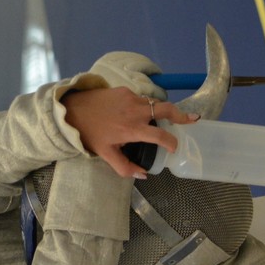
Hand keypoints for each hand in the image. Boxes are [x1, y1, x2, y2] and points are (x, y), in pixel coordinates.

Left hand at [62, 87, 199, 178]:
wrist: (72, 110)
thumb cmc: (90, 133)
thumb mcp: (105, 154)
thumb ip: (125, 167)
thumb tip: (143, 174)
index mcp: (132, 129)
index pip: (160, 136)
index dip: (171, 142)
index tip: (174, 147)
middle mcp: (135, 111)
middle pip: (166, 109)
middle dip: (181, 115)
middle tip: (191, 120)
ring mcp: (131, 98)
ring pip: (153, 103)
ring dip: (159, 111)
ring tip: (162, 119)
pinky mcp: (125, 90)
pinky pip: (141, 98)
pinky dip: (143, 106)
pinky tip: (137, 113)